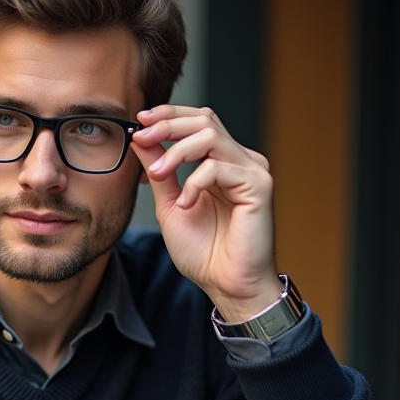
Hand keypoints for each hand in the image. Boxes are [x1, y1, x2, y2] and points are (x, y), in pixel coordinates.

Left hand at [130, 106, 282, 321]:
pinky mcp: (259, 186)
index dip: (169, 115)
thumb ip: (160, 172)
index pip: (199, 122)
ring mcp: (252, 171)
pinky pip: (221, 167)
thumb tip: (140, 139)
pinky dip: (196, 181)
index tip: (139, 121)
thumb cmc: (204, 253)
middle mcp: (240, 161)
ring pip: (212, 136)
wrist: (226, 285)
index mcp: (222, 162)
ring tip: (157, 175)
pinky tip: (186, 204)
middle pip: (205, 120)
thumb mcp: (171, 206)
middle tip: (141, 137)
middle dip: (168, 125)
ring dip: (176, 151)